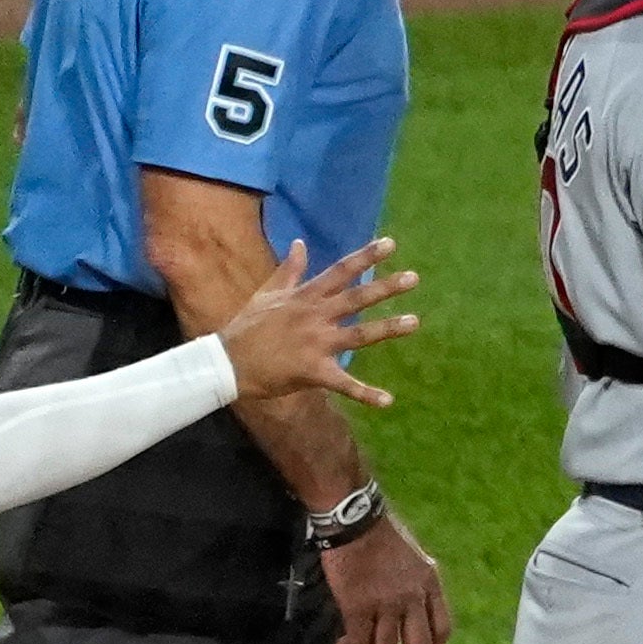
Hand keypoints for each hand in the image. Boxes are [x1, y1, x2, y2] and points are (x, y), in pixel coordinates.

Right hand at [218, 238, 416, 407]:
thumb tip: (300, 243)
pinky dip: (365, 393)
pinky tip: (387, 400)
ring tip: (414, 323)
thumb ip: (289, 269)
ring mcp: (316, 343)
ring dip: (387, 329)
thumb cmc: (247, 327)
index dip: (366, 257)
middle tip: (414, 278)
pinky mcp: (314, 371)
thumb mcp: (267, 292)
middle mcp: (315, 315)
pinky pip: (344, 384)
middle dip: (386, 287)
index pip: (340, 271)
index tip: (391, 244)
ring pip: (359, 335)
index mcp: (305, 296)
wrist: (228, 362)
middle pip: (356, 298)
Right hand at [321, 511, 453, 643]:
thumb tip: (416, 610)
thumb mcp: (416, 557)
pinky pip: (359, 641)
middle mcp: (412, 598)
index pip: (442, 629)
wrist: (355, 521)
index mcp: (430, 584)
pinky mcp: (357, 607)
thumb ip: (419, 585)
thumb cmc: (383, 534)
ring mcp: (385, 604)